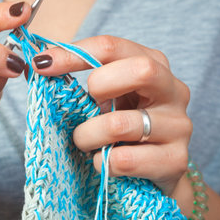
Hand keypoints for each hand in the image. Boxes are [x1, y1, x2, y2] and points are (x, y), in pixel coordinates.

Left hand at [32, 35, 191, 195]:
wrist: (153, 172)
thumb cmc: (123, 128)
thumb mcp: (106, 97)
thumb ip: (83, 80)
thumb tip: (40, 64)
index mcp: (154, 64)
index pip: (112, 47)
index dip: (73, 53)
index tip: (41, 64)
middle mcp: (173, 90)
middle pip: (140, 70)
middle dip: (99, 86)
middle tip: (85, 106)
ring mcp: (179, 126)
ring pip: (121, 124)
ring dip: (88, 135)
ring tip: (84, 142)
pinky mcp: (175, 160)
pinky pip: (123, 160)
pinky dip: (102, 162)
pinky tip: (103, 161)